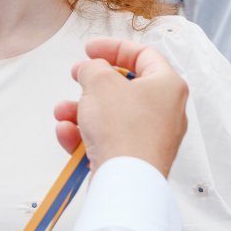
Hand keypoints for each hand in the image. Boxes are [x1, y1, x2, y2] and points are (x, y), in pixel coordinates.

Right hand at [54, 37, 187, 176]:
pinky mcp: (136, 159)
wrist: (126, 182)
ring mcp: (151, 137)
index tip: (90, 49)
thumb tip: (90, 70)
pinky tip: (67, 134)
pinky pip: (109, 139)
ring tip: (62, 113)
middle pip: (124, 87)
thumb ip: (92, 67)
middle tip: (76, 77)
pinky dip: (86, 135)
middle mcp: (165, 111)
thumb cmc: (123, 129)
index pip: (143, 55)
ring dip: (82, 111)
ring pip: (112, 115)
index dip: (114, 48)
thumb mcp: (100, 81)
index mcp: (167, 85)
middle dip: (92, 84)